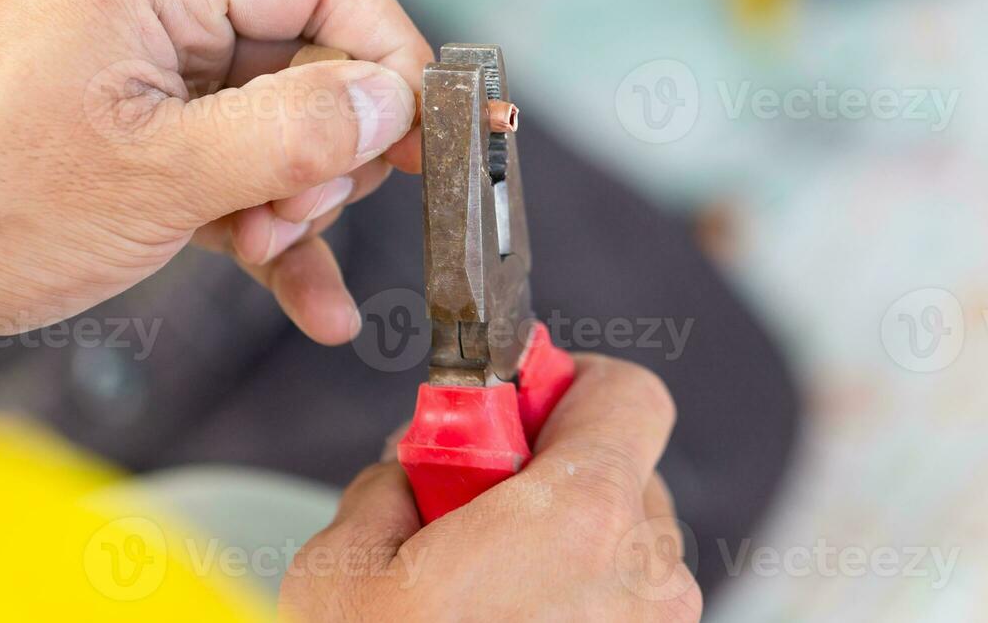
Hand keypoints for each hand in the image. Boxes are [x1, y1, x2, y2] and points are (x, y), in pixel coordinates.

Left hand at [0, 0, 431, 360]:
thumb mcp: (159, 176)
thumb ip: (292, 133)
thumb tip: (393, 101)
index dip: (390, 53)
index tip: (430, 132)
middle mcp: (149, 8)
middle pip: (306, 54)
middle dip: (324, 146)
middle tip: (303, 210)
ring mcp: (139, 75)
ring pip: (274, 121)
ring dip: (293, 197)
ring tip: (268, 250)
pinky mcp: (131, 137)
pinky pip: (230, 167)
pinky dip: (266, 227)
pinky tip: (307, 299)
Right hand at [280, 356, 702, 621]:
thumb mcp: (343, 566)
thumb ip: (395, 478)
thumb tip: (423, 459)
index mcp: (579, 518)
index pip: (629, 396)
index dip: (571, 386)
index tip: (517, 407)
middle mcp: (643, 577)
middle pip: (623, 471)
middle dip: (551, 471)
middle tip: (471, 509)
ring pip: (625, 547)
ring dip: (565, 546)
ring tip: (482, 593)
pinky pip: (623, 609)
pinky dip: (576, 602)